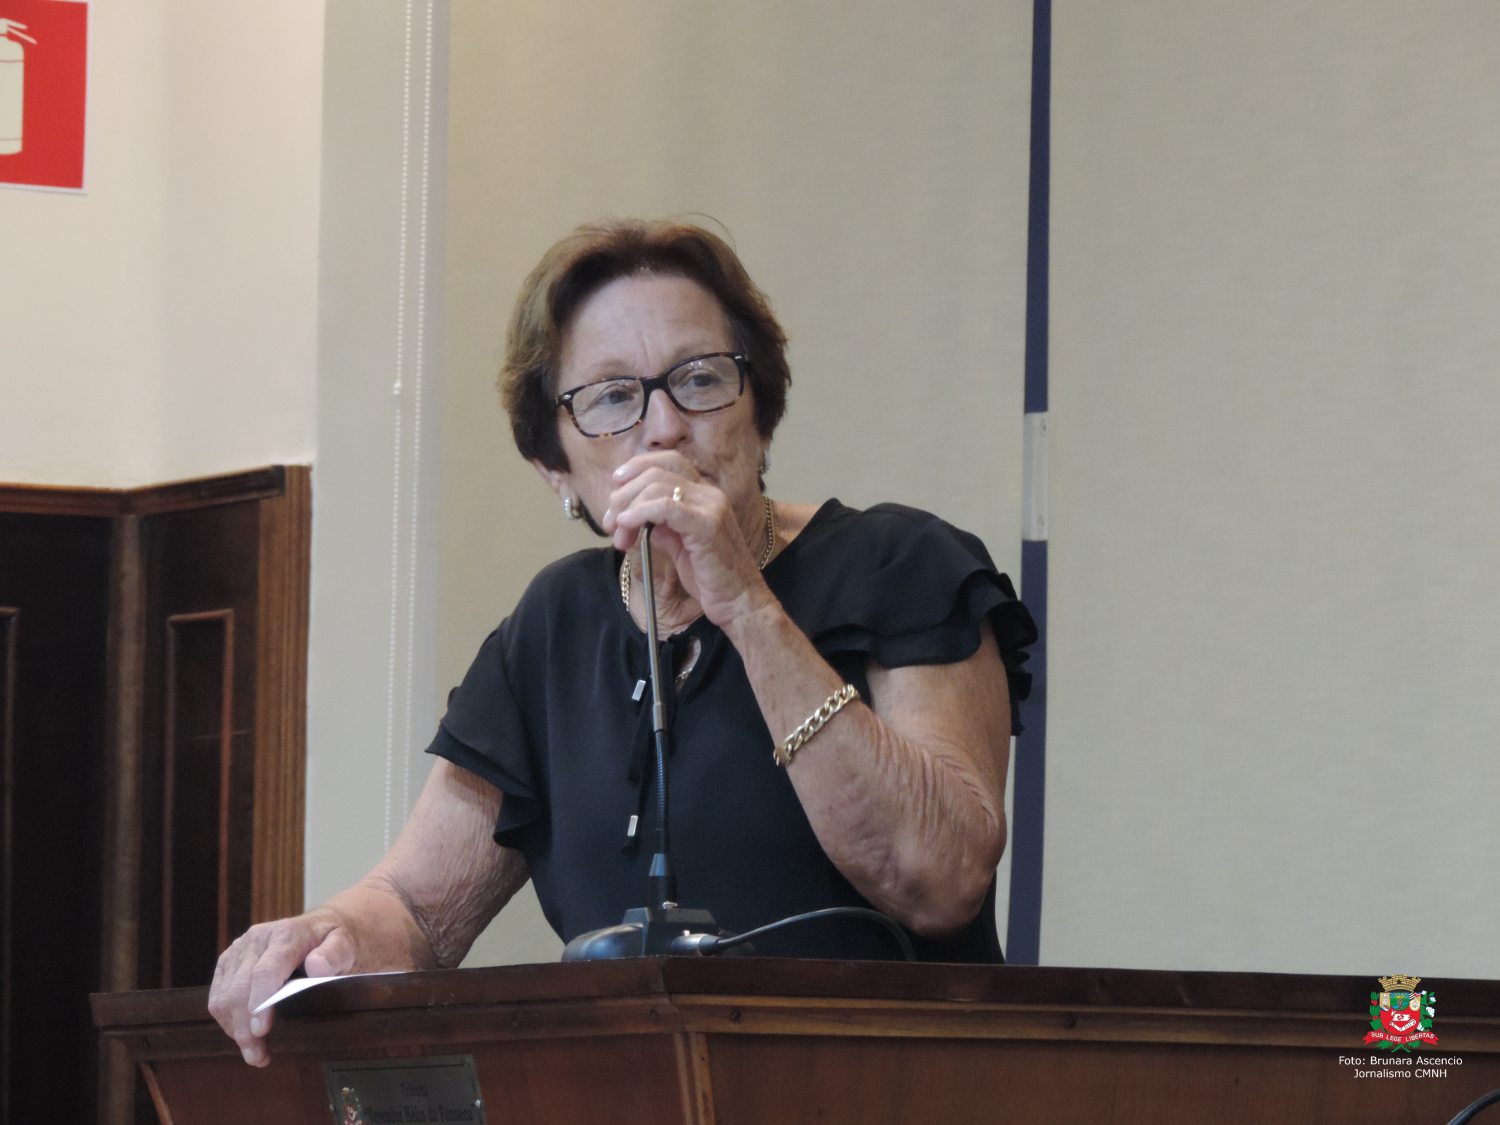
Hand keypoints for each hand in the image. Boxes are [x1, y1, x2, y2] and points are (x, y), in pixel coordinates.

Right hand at [207, 910, 354, 1066]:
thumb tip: (318, 968)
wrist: (319, 928)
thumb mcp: (346, 943)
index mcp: (286, 934)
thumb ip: (336, 954)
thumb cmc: (333, 941)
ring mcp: (239, 949)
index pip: (264, 972)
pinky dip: (226, 1020)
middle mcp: (257, 939)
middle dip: (244, 1028)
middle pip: (239, 989)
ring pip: (223, 996)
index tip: (261, 1031)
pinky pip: (217, 996)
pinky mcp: (228, 961)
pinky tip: (243, 1035)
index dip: (259, 1003)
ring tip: (253, 1052)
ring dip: (234, 1029)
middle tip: (258, 1057)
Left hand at [602, 452, 773, 627]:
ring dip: (627, 507)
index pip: (668, 461)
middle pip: (657, 470)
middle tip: (609, 522)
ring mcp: (711, 507)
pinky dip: (639, 513)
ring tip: (617, 534)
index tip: (615, 486)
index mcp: (705, 495)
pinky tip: (627, 526)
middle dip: (624, 493)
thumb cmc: (711, 579)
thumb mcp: (679, 547)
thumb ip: (661, 527)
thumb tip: (634, 516)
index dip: (637, 466)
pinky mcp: (708, 525)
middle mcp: (710, 494)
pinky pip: (665, 507)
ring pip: (657, 486)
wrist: (739, 602)